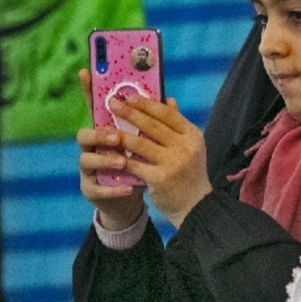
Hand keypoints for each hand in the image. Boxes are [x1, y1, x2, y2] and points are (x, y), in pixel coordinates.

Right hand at [76, 69, 145, 230]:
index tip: (87, 71)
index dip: (88, 90)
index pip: (95, 108)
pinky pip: (97, 188)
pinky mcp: (91, 190)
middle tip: (116, 136)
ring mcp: (89, 170)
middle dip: (100, 134)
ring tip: (121, 162)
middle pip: (85, 135)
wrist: (131, 201)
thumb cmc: (138, 166)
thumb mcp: (147, 144)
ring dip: (104, 160)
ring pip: (87, 160)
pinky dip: (113, 189)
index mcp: (104, 132)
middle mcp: (92, 148)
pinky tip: (128, 189)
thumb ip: (152, 124)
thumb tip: (170, 101)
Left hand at [101, 82, 212, 228]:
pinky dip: (120, 158)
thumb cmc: (189, 173)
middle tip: (112, 103)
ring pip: (140, 144)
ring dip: (120, 134)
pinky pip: (134, 164)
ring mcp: (173, 163)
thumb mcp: (190, 147)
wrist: (195, 205)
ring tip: (105, 128)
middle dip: (130, 113)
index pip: (168, 114)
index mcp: (193, 136)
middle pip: (153, 126)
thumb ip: (178, 124)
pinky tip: (108, 152)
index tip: (130, 95)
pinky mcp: (159, 179)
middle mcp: (185, 147)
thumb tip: (168, 99)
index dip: (148, 104)